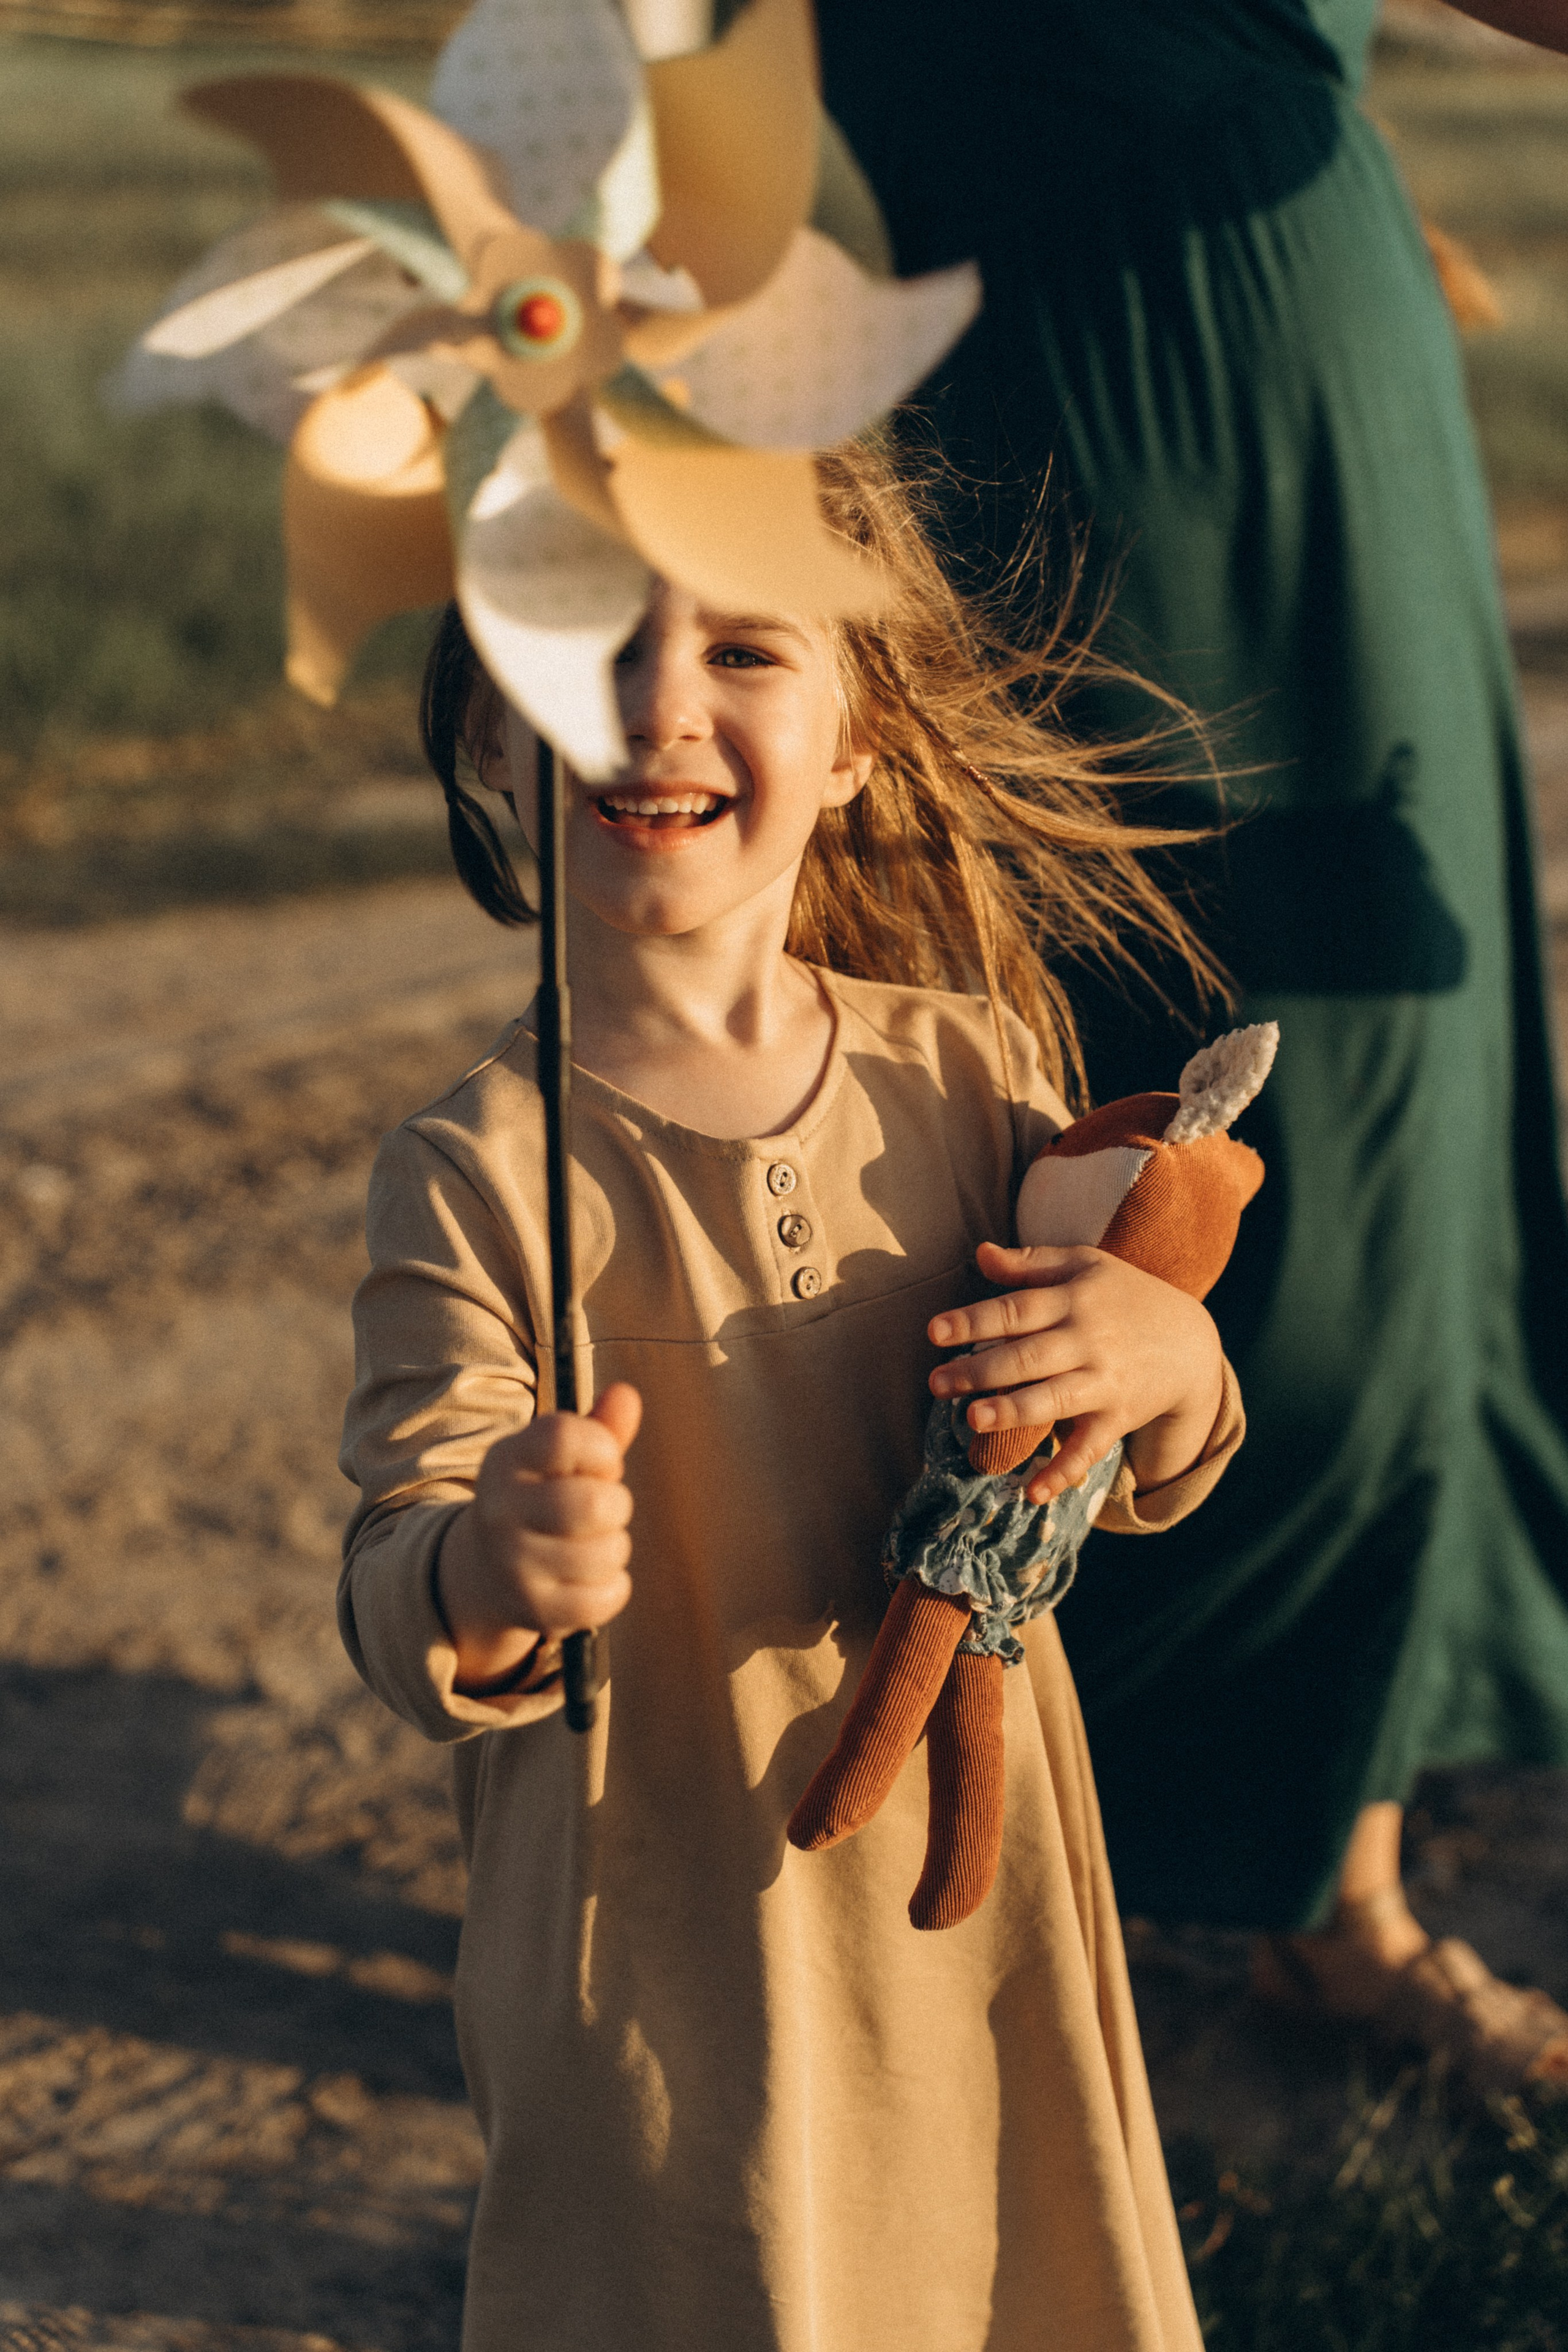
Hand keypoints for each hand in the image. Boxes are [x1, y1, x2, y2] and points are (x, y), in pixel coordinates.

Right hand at [437, 1383, 641, 1691]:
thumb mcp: (559, 1460)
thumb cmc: (541, 1498)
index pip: (564, 1437)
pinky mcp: (533, 1610)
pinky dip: (613, 1587)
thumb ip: (597, 1428)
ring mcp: (513, 1565)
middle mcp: (500, 1511)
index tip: (599, 1463)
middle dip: (616, 1505)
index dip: (601, 1448)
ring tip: (590, 1543)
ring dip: (614, 1546)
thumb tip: (627, 1395)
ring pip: (608, 1552)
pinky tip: (589, 1578)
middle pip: (594, 1504)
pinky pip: (606, 1598)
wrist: (485, 1571)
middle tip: (600, 1509)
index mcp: (506, 1460)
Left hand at [928, 1243, 1222, 1502]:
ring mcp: (1104, 1382)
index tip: (934, 1333)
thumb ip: (1031, 1262)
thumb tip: (980, 1253)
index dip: (974, 1321)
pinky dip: (1063, 1472)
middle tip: (936, 1383)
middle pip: (1028, 1357)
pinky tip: (1031, 1493)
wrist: (1190, 1342)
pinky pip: (1089, 1449)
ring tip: (973, 1419)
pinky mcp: (1118, 1417)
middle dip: (980, 1370)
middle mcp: (1087, 1341)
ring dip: (1014, 1411)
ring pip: (1054, 1400)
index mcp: (1073, 1299)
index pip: (1016, 1311)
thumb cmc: (1124, 1296)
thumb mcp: (1084, 1266)